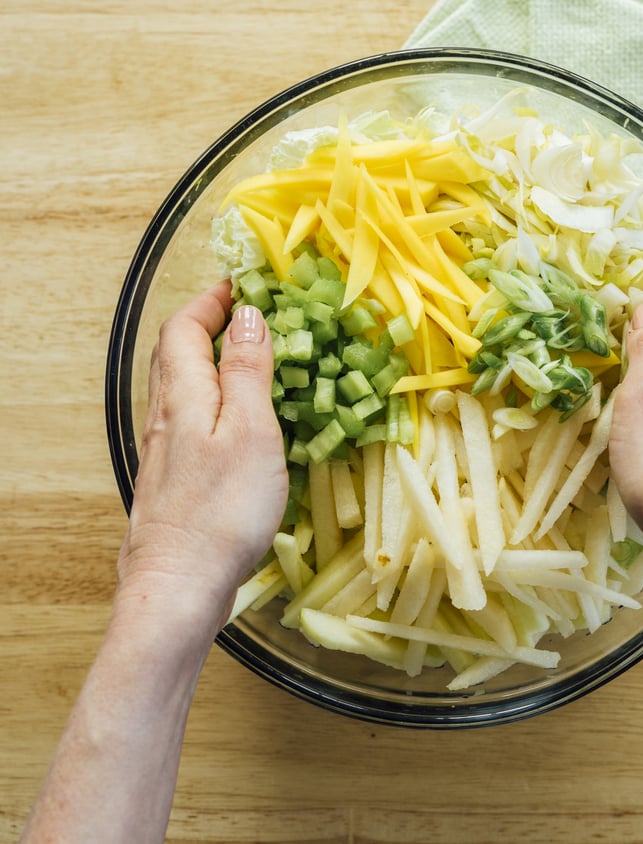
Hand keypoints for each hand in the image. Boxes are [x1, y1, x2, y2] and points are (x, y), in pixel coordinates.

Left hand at [115, 280, 288, 636]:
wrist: (180, 584)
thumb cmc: (221, 509)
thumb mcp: (250, 430)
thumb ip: (247, 371)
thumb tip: (247, 315)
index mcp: (182, 395)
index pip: (184, 327)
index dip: (210, 300)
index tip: (244, 285)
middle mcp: (164, 416)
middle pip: (176, 353)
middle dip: (208, 324)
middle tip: (249, 316)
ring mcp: (165, 448)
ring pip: (181, 387)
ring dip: (210, 361)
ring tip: (249, 359)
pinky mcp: (175, 476)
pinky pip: (189, 418)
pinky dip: (213, 398)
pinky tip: (237, 419)